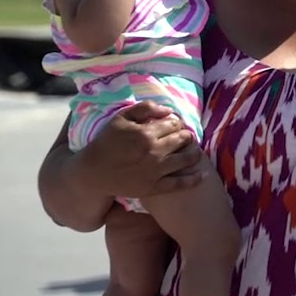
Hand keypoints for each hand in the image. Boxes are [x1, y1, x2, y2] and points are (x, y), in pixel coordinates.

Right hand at [77, 101, 205, 199]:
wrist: (93, 173)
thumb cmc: (106, 143)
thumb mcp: (121, 118)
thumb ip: (145, 108)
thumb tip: (168, 110)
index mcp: (146, 133)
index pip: (174, 124)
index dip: (177, 123)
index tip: (174, 126)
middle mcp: (154, 151)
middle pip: (183, 139)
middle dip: (186, 136)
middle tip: (184, 138)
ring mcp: (156, 170)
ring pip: (187, 158)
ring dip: (194, 153)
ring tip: (193, 151)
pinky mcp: (155, 187)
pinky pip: (180, 184)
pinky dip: (194, 179)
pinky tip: (202, 174)